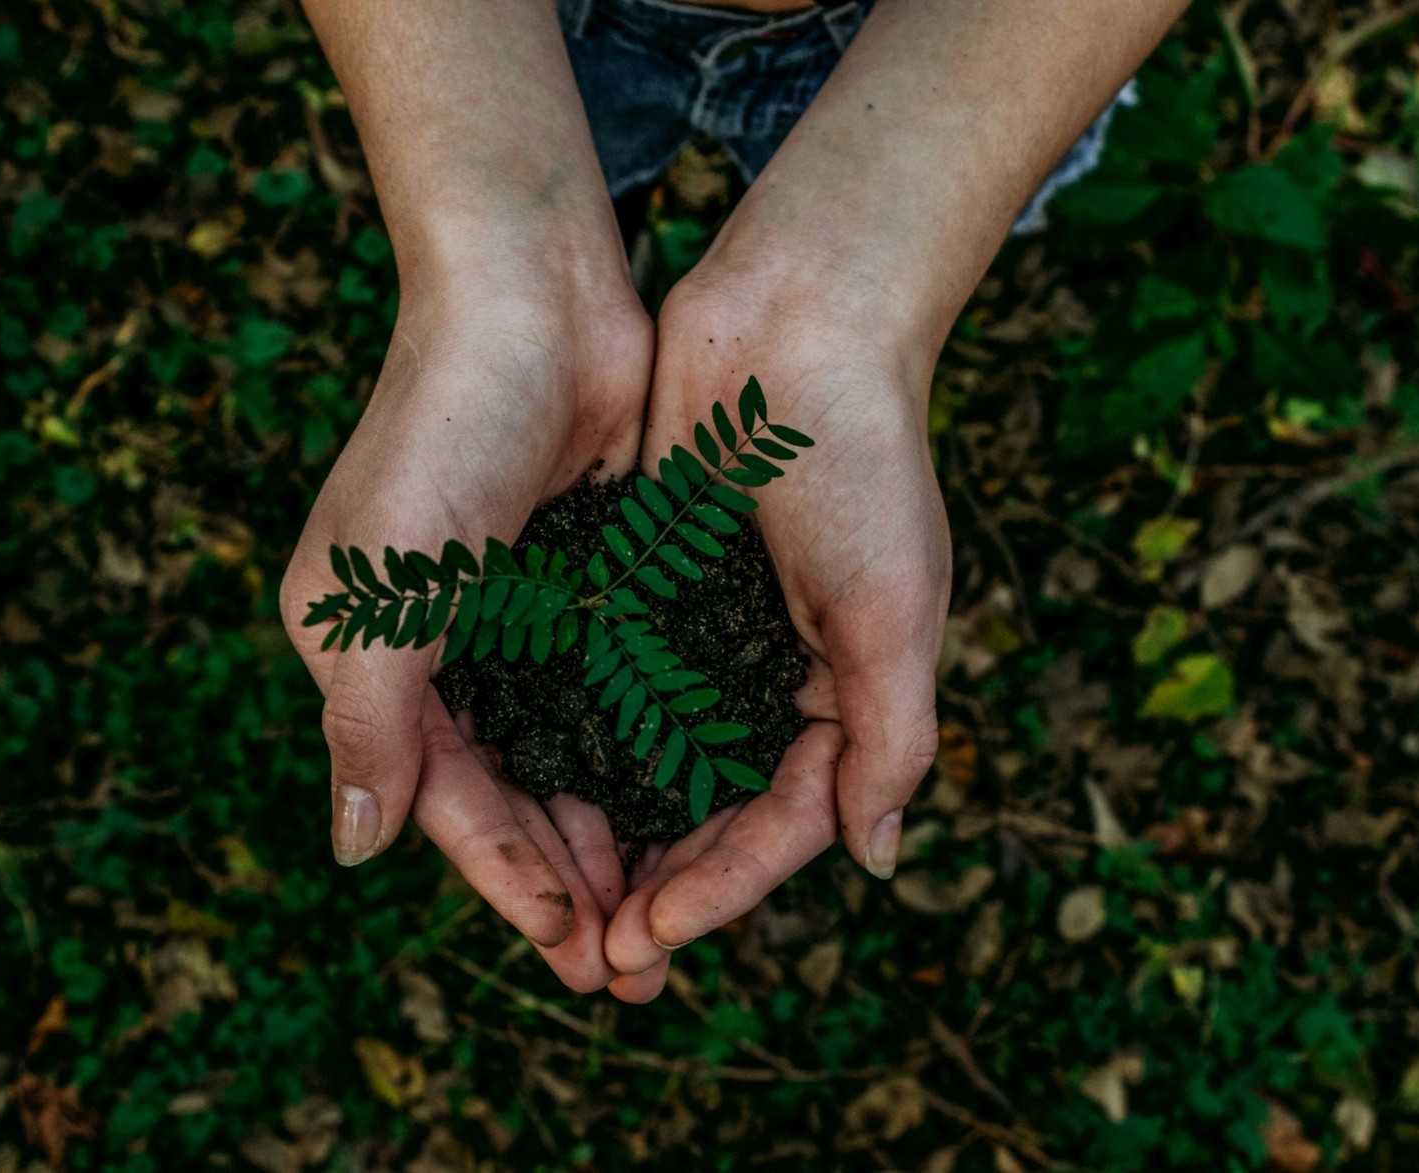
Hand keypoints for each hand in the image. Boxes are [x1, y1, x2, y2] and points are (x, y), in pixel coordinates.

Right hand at [281, 268, 650, 991]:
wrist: (533, 293)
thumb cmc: (442, 430)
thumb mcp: (384, 589)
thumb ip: (369, 723)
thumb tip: (355, 851)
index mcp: (370, 654)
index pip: (444, 798)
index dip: (507, 880)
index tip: (574, 952)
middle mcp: (439, 646)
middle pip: (509, 793)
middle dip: (567, 880)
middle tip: (633, 967)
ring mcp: (516, 614)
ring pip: (568, 755)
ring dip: (611, 833)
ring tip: (665, 912)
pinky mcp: (585, 581)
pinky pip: (614, 692)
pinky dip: (644, 753)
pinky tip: (690, 807)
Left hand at [602, 271, 948, 999]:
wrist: (796, 321)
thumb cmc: (862, 460)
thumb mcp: (895, 608)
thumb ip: (891, 736)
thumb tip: (876, 860)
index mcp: (841, 695)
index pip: (780, 824)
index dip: (721, 889)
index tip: (650, 936)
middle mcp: (767, 678)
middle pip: (707, 814)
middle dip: (657, 888)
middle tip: (595, 959)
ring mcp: (700, 636)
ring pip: (646, 765)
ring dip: (607, 836)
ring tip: (555, 904)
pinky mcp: (641, 588)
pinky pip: (602, 687)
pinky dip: (572, 742)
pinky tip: (523, 789)